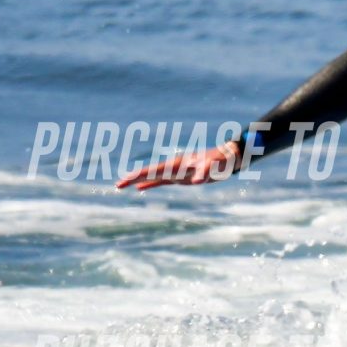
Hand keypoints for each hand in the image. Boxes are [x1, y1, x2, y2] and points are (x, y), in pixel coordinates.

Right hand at [116, 139, 245, 190]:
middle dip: (134, 178)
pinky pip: (162, 181)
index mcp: (179, 164)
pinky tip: (140, 189)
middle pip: (150, 172)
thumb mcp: (216, 167)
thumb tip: (198, 180)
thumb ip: (206, 171)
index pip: (155, 170)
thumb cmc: (223, 161)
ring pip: (153, 177)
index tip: (127, 180)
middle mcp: (175, 166)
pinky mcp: (181, 177)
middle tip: (117, 185)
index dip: (140, 175)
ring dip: (139, 181)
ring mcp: (177, 171)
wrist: (229, 157)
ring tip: (123, 185)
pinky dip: (151, 184)